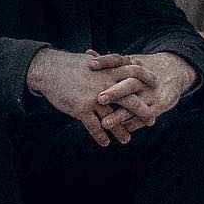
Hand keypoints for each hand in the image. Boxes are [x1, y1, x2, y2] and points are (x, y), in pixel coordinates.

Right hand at [27, 47, 165, 145]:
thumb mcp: (90, 60)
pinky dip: (101, 136)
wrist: (48, 70)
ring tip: (126, 140)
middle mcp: (105, 84)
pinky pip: (95, 127)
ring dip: (121, 131)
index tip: (156, 85)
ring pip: (114, 118)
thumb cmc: (68, 65)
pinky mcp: (82, 109)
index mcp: (108, 70)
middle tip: (151, 121)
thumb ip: (105, 63)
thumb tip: (117, 60)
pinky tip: (105, 143)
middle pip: (131, 100)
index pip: (135, 72)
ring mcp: (94, 98)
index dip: (147, 78)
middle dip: (143, 112)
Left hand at [89, 50, 195, 136]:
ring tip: (105, 124)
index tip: (90, 65)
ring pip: (135, 104)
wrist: (173, 71)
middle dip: (114, 92)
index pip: (118, 60)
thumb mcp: (129, 62)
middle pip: (128, 84)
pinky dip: (134, 123)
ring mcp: (152, 92)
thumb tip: (87, 53)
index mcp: (133, 65)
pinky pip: (146, 115)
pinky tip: (122, 130)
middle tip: (100, 99)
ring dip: (120, 115)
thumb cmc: (141, 68)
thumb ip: (110, 62)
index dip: (105, 61)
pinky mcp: (161, 104)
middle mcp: (142, 78)